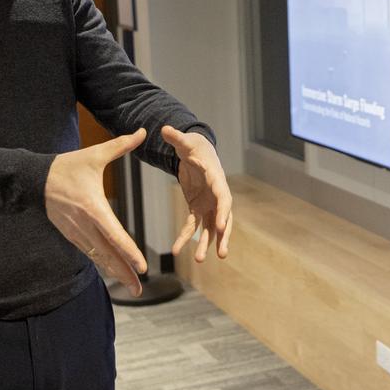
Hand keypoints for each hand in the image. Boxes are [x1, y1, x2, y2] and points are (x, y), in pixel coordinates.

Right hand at [45, 128, 147, 295]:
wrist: (35, 179)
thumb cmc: (67, 166)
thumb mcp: (94, 154)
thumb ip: (121, 145)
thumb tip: (144, 131)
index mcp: (93, 207)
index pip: (114, 234)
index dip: (128, 251)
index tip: (141, 266)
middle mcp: (84, 224)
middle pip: (107, 253)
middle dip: (125, 272)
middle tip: (140, 289)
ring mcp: (76, 232)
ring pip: (99, 257)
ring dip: (116, 272)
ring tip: (133, 288)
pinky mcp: (70, 235)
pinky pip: (90, 252)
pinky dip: (103, 264)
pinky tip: (116, 273)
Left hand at [162, 125, 232, 262]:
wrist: (196, 151)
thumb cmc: (193, 145)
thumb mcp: (184, 142)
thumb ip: (176, 137)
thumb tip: (164, 129)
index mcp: (217, 179)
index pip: (224, 198)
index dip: (224, 212)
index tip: (222, 227)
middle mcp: (216, 194)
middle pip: (223, 218)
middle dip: (223, 237)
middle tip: (222, 254)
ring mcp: (208, 203)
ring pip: (211, 228)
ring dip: (207, 244)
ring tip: (199, 261)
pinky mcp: (198, 208)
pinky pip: (194, 226)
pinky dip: (187, 238)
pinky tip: (177, 249)